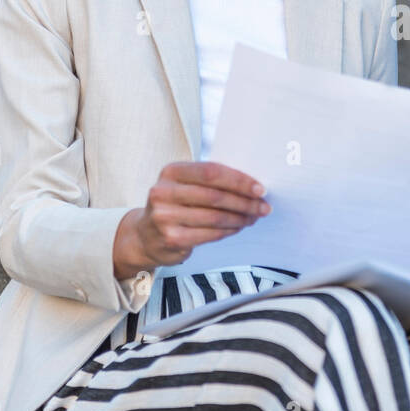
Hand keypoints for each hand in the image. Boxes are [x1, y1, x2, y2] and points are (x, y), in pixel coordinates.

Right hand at [113, 161, 269, 278]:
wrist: (145, 235)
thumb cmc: (176, 204)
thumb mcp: (185, 185)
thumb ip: (211, 181)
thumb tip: (252, 186)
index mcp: (171, 172)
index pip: (211, 172)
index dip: (239, 180)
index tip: (260, 188)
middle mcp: (163, 192)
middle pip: (215, 196)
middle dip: (245, 202)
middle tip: (263, 206)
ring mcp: (165, 217)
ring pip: (215, 217)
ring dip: (241, 218)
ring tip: (254, 217)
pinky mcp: (171, 238)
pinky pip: (210, 234)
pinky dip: (229, 230)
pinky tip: (238, 227)